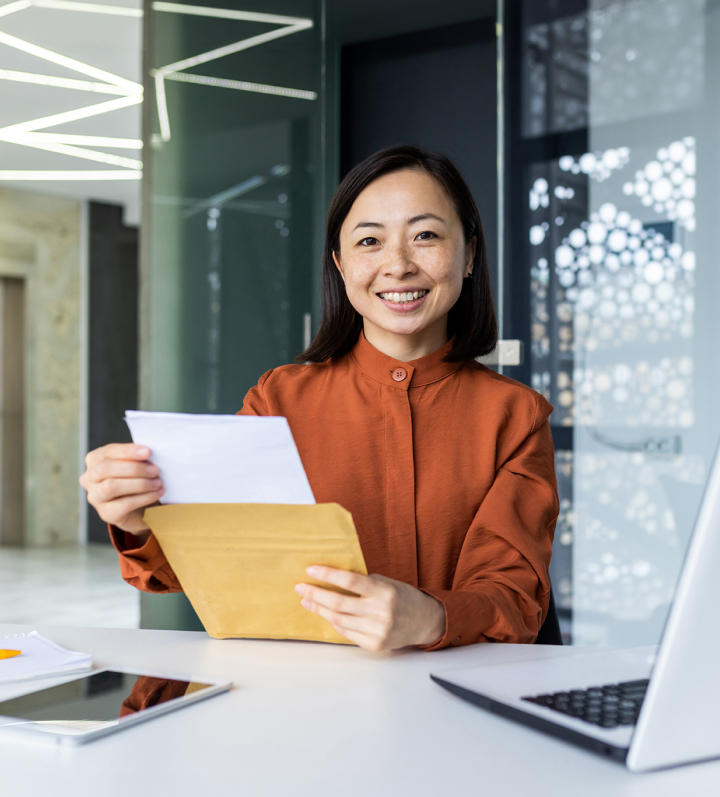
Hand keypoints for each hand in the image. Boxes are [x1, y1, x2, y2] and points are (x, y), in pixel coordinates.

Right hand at [80, 444, 163, 540]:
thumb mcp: (135, 465)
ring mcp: (95, 497)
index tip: (147, 452)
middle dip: (134, 468)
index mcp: (95, 460)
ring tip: (158, 483)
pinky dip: (144, 498)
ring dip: (139, 484)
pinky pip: (124, 504)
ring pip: (111, 487)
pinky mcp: (106, 514)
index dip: (127, 451)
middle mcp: (89, 478)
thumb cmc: (136, 480)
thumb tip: (149, 453)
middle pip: (105, 469)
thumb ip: (137, 458)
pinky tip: (156, 493)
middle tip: (155, 470)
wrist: (140, 508)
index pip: (107, 452)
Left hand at [295, 566, 445, 650]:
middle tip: (301, 587)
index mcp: (384, 591)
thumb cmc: (403, 597)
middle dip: (316, 594)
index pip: (350, 580)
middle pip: (338, 602)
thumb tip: (333, 579)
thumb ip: (364, 583)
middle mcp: (380, 612)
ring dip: (320, 609)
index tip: (311, 570)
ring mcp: (377, 630)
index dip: (328, 575)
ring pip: (338, 619)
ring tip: (307, 601)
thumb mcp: (387, 583)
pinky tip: (325, 614)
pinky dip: (334, 622)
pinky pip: (346, 632)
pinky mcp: (374, 644)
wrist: (424, 622)